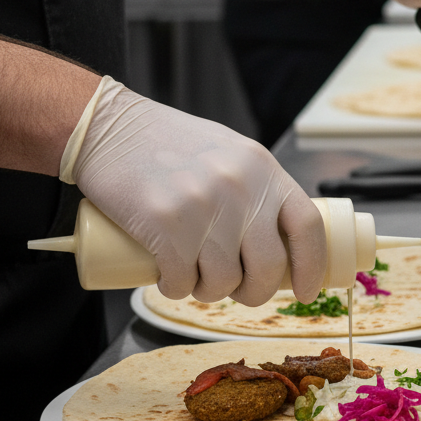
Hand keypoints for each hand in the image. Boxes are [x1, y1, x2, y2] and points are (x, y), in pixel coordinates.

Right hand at [66, 79, 325, 305]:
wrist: (108, 128)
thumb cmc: (171, 145)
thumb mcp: (232, 155)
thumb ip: (259, 189)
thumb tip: (284, 242)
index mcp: (264, 170)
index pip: (307, 226)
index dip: (311, 266)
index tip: (305, 291)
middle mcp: (241, 187)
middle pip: (269, 267)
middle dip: (255, 292)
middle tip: (239, 291)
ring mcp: (204, 206)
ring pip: (224, 281)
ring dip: (210, 292)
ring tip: (195, 276)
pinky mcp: (166, 224)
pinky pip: (183, 282)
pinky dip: (176, 289)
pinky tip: (169, 277)